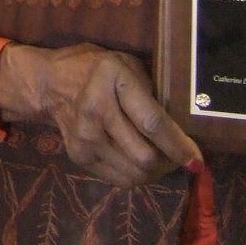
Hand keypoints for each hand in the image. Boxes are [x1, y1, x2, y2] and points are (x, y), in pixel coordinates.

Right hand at [0, 43, 201, 186]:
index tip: (196, 159)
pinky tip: (141, 163)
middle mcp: (97, 112)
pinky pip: (118, 179)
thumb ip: (150, 92)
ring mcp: (85, 139)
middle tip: (180, 158)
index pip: (153, 123)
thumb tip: (181, 127)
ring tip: (162, 162)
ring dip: (155, 173)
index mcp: (112, 81)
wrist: (49, 84)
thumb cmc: (95, 68)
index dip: (178, 145)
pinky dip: (136, 176)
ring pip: (134, 173)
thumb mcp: (126, 65)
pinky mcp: (79, 157)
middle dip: (170, 163)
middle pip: (144, 156)